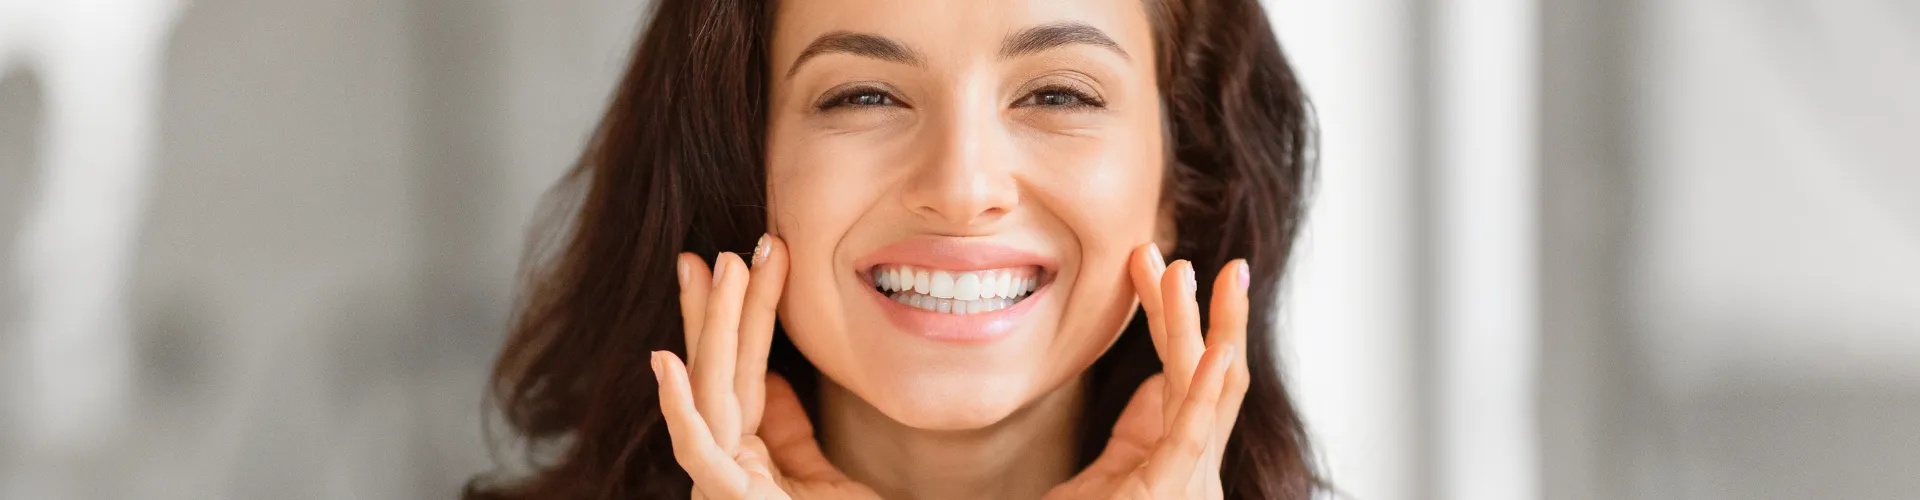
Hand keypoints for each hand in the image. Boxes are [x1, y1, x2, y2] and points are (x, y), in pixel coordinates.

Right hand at [652, 235, 879, 499]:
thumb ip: (789, 433)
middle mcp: (723, 465)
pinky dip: (679, 405)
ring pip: (712, 390)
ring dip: (713, 325)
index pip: (742, 373)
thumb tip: (769, 379)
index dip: (743, 316)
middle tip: (725, 248)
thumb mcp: (819, 477)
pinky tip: (664, 359)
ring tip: (720, 267)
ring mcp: (719, 483)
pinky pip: (697, 450)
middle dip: (718, 308)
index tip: (746, 260)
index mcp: (741, 456)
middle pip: (719, 372)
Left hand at [1047, 244, 1250, 499]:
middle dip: (1198, 312)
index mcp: (1176, 462)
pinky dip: (1208, 390)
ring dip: (1199, 327)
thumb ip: (1132, 437)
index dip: (1180, 320)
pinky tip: (1216, 351)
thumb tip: (1155, 385)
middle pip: (1206, 373)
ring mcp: (1190, 481)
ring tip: (1188, 272)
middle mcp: (1194, 468)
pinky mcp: (1174, 491)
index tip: (1160, 267)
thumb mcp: (1103, 481)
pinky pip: (1196, 434)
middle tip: (1184, 254)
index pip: (1186, 376)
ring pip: (1207, 389)